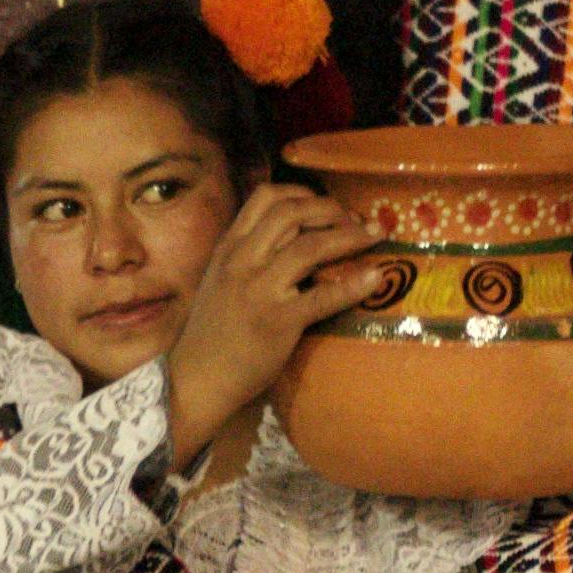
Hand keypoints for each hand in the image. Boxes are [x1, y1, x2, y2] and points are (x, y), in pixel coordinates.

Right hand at [157, 180, 369, 460]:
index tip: (325, 206)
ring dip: (350, 235)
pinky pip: (323, 297)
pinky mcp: (278, 321)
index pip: (267, 197)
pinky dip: (354, 285)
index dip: (303, 194)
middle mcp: (242, 260)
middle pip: (293, 212)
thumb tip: (289, 238)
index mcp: (229, 247)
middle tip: (357, 220)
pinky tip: (376, 277)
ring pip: (311, 246)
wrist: (195, 379)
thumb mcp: (219, 280)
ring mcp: (260, 289)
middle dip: (332, 209)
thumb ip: (247, 255)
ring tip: (374, 236)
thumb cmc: (211, 333)